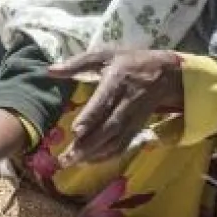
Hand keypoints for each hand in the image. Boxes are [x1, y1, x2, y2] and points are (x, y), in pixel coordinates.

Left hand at [48, 49, 183, 165]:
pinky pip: (123, 145)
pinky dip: (107, 156)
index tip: (75, 131)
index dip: (91, 117)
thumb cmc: (129, 61)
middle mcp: (128, 101)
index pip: (104, 101)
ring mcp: (134, 117)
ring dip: (95, 153)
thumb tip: (50, 71)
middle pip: (109, 126)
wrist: (166, 74)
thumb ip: (77, 63)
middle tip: (67, 157)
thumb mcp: (105, 55)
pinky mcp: (137, 127)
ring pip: (116, 139)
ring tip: (73, 162)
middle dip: (89, 144)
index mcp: (118, 80)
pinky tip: (89, 161)